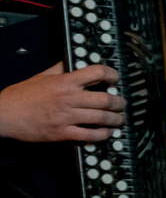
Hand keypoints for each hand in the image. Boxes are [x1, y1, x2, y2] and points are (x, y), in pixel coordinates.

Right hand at [0, 65, 122, 142]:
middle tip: (122, 104)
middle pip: (105, 99)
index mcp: (64, 82)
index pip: (96, 73)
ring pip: (101, 118)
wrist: (4, 114)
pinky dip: (103, 134)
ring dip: (116, 119)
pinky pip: (90, 135)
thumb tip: (72, 62)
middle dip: (119, 102)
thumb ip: (59, 69)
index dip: (112, 74)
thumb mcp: (40, 77)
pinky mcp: (62, 133)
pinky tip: (107, 133)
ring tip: (119, 119)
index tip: (116, 79)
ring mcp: (66, 116)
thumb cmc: (20, 96)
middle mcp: (68, 98)